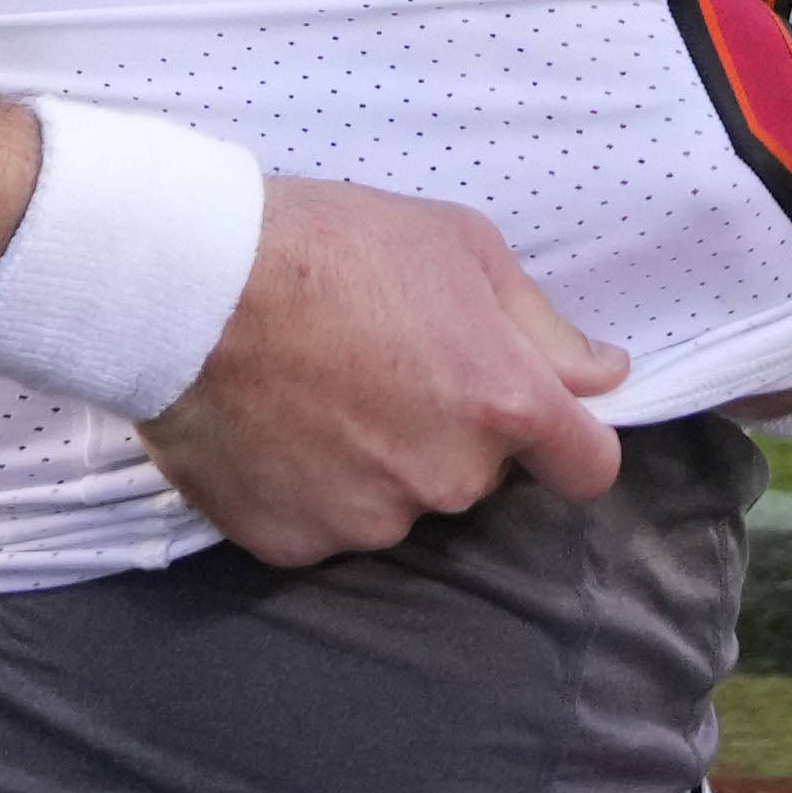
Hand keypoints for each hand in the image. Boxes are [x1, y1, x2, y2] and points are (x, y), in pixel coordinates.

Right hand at [136, 176, 630, 563]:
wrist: (188, 289)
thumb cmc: (329, 247)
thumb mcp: (461, 247)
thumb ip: (542, 327)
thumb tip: (603, 375)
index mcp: (503, 405)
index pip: (586, 468)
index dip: (569, 443)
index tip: (540, 420)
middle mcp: (447, 479)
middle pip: (481, 475)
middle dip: (454, 430)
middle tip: (389, 365)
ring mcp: (367, 521)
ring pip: (402, 502)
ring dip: (381, 463)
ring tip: (320, 392)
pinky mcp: (293, 544)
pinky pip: (326, 524)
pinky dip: (312, 489)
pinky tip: (279, 430)